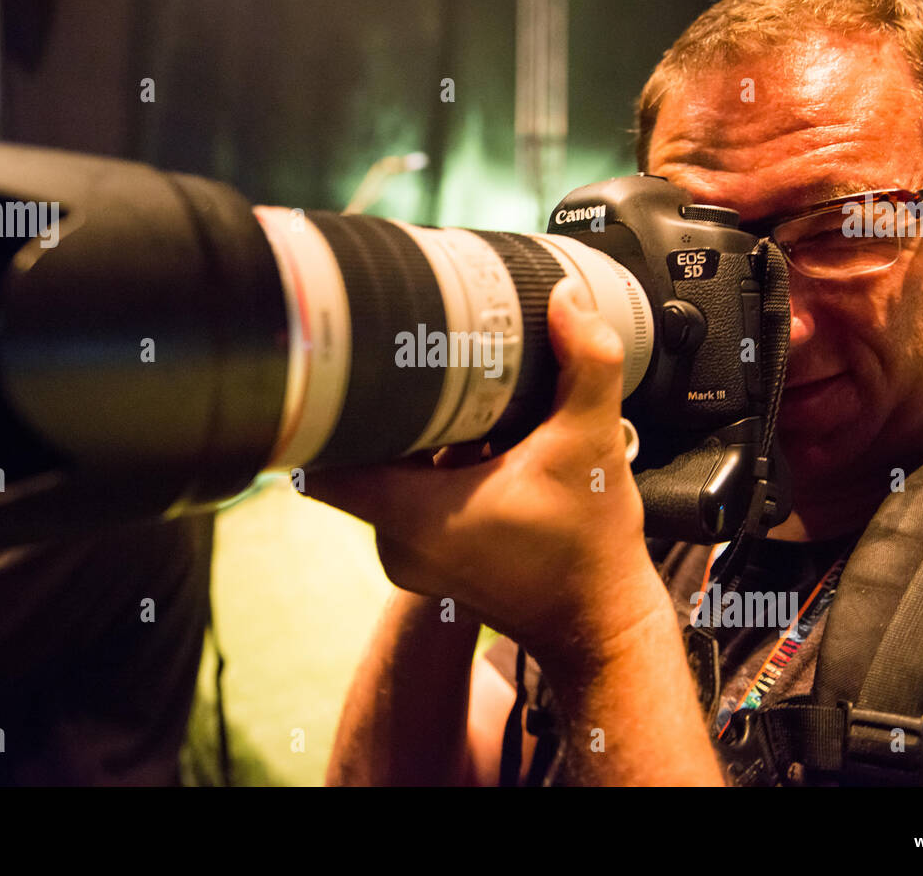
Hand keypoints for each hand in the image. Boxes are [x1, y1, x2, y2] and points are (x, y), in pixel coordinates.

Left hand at [304, 278, 660, 658]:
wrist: (601, 624)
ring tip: (454, 402)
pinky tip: (474, 445)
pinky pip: (405, 498)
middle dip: (384, 410)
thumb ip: (585, 363)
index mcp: (415, 514)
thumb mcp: (591, 444)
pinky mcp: (426, 559)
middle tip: (417, 365)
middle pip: (356, 456)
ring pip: (384, 475)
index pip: (321, 460)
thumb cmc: (590, 550)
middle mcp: (396, 542)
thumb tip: (566, 298)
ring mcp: (407, 556)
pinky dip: (430, 468)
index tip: (346, 366)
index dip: (327, 408)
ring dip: (412, 439)